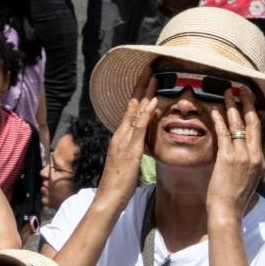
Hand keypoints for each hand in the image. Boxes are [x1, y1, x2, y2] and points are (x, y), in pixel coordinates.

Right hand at [99, 69, 157, 199]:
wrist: (109, 198)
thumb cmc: (119, 183)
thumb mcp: (129, 161)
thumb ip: (135, 146)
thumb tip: (143, 136)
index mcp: (121, 137)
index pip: (131, 110)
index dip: (139, 94)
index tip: (148, 78)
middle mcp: (120, 135)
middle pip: (132, 105)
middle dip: (141, 86)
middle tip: (151, 68)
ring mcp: (124, 141)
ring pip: (135, 112)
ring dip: (145, 93)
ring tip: (155, 76)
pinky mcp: (130, 150)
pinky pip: (139, 128)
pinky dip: (146, 113)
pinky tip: (154, 101)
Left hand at [206, 88, 264, 217]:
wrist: (228, 212)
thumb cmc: (234, 199)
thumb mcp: (247, 180)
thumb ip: (247, 165)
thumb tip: (244, 156)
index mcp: (260, 160)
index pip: (259, 131)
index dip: (255, 113)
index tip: (251, 100)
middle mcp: (254, 156)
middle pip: (253, 122)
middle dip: (248, 102)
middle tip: (243, 87)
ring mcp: (242, 157)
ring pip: (238, 125)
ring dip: (232, 106)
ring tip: (227, 92)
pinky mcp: (227, 159)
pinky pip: (223, 134)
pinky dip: (219, 120)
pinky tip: (215, 109)